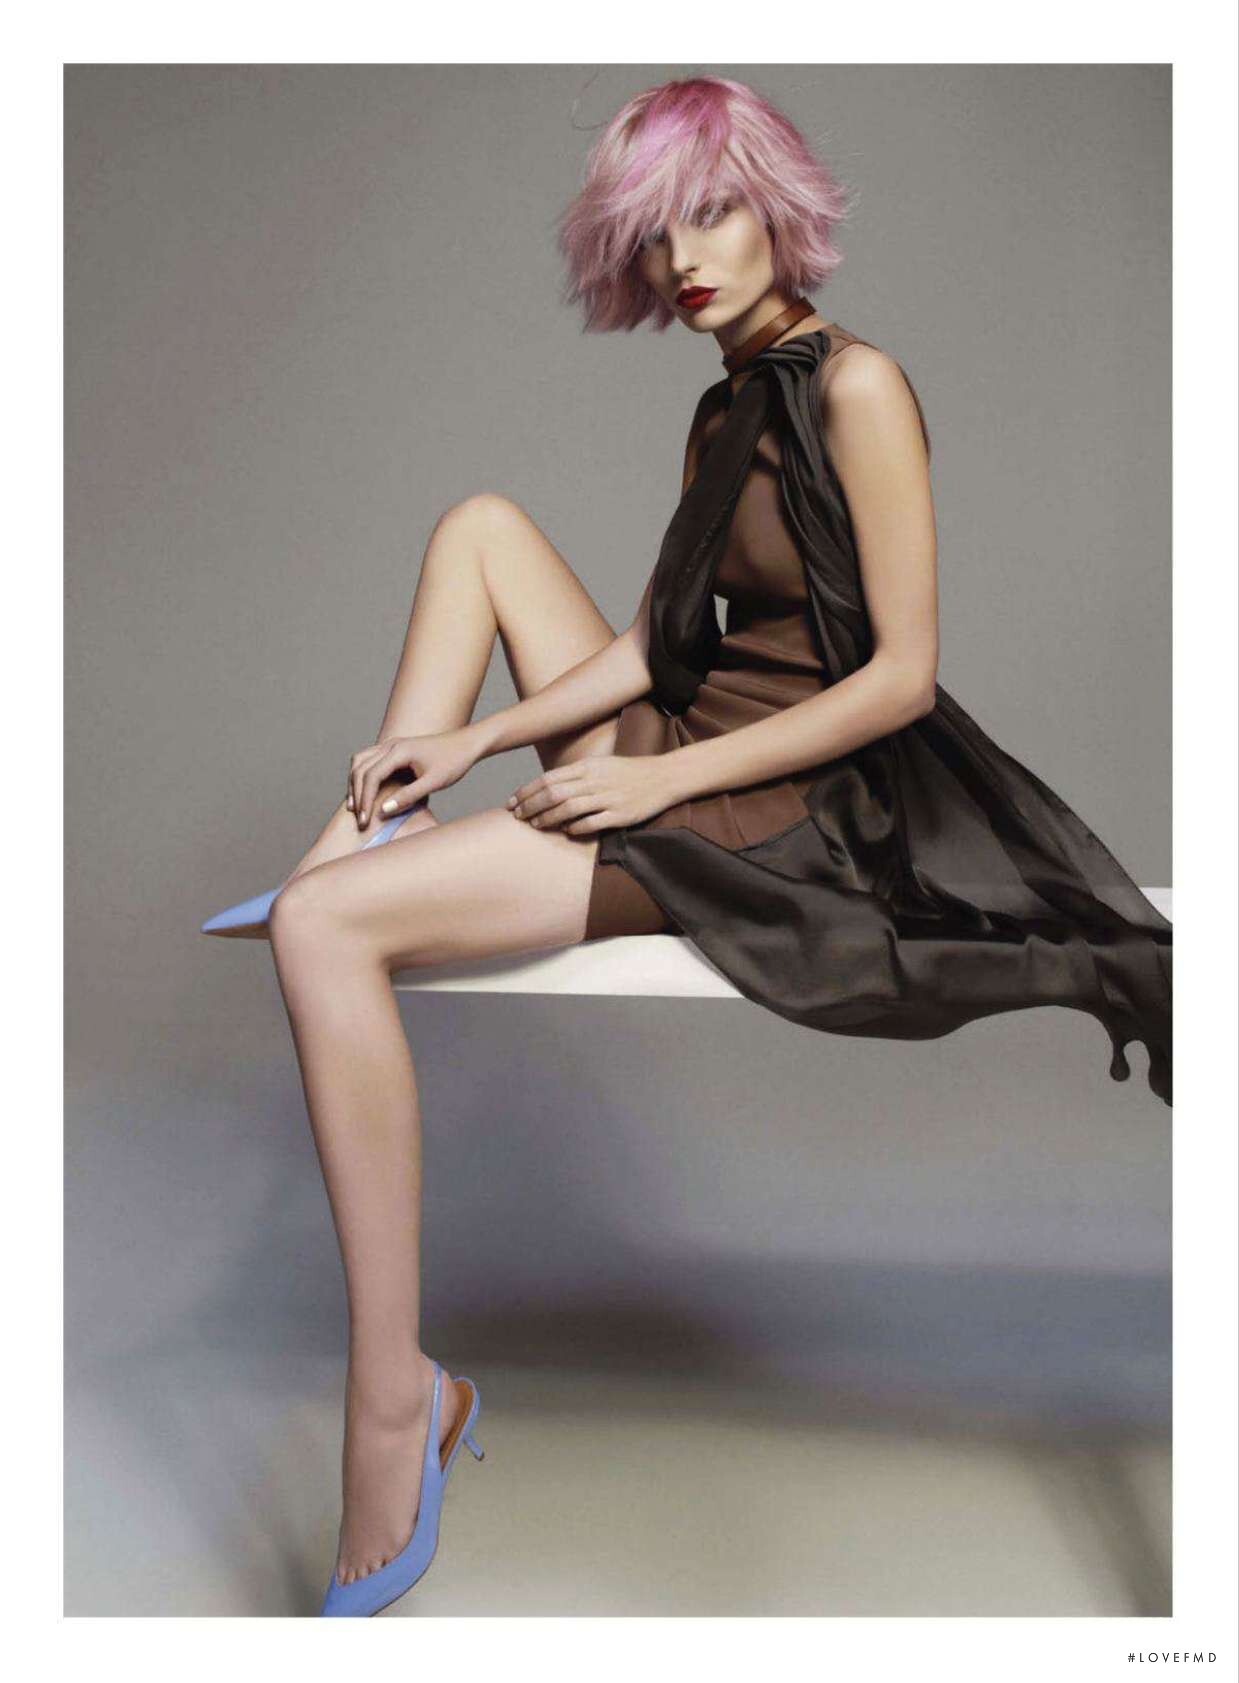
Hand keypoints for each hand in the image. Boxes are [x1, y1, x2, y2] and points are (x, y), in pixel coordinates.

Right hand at [348, 726, 482, 826]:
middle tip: (359, 820)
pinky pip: (369, 759)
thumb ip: (409, 796)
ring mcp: (391, 744)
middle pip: (360, 768)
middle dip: (357, 795)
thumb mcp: (434, 782)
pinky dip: (362, 775)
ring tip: (354, 807)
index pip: (371, 776)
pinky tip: (364, 791)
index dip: (365, 801)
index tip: (365, 821)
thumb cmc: (454, 761)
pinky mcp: (395, 748)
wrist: (467, 743)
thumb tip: (383, 811)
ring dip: (355, 783)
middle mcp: (391, 744)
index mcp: (399, 751)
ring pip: (360, 761)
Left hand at [506, 754, 681, 836]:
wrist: (663, 777)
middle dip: (530, 806)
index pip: (549, 779)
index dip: (526, 791)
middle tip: (517, 816)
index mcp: (588, 767)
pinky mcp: (620, 814)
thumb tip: (547, 788)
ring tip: (535, 825)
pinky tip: (567, 831)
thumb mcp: (600, 766)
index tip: (512, 802)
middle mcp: (595, 781)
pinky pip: (592, 823)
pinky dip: (576, 828)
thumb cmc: (628, 772)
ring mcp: (608, 798)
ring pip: (568, 808)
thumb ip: (575, 775)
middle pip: (553, 794)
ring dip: (548, 818)